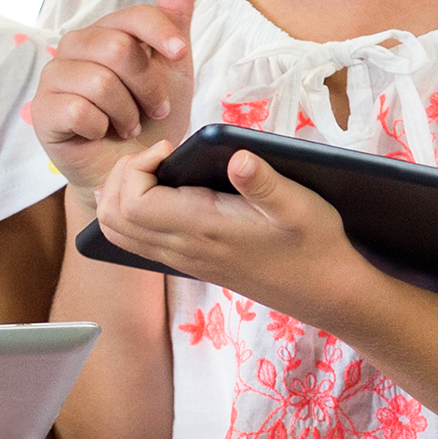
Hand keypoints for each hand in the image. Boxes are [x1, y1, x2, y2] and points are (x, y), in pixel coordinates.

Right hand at [35, 0, 198, 191]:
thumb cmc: (150, 123)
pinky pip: (77, 110)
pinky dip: (100, 127)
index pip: (132, 16)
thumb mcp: (172, 71)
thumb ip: (173, 20)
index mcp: (105, 33)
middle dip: (146, 86)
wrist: (129, 173)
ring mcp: (54, 78)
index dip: (160, 32)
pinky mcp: (42, 111)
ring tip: (128, 127)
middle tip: (154, 109)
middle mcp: (74, 48)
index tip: (181, 53)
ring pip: (99, 81)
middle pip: (117, 48)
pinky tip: (101, 134)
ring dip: (126, 113)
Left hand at [88, 138, 353, 306]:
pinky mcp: (188, 262)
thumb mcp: (301, 206)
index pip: (132, 202)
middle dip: (121, 176)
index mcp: (202, 230)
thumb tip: (238, 157)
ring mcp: (182, 259)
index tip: (170, 147)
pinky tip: (161, 190)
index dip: (136, 167)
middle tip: (156, 154)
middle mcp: (183, 249)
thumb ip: (266, 183)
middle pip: (113, 217)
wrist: (325, 291)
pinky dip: (131, 212)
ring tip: (155, 168)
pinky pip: (136, 240)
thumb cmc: (314, 244)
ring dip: (121, 194)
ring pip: (118, 233)